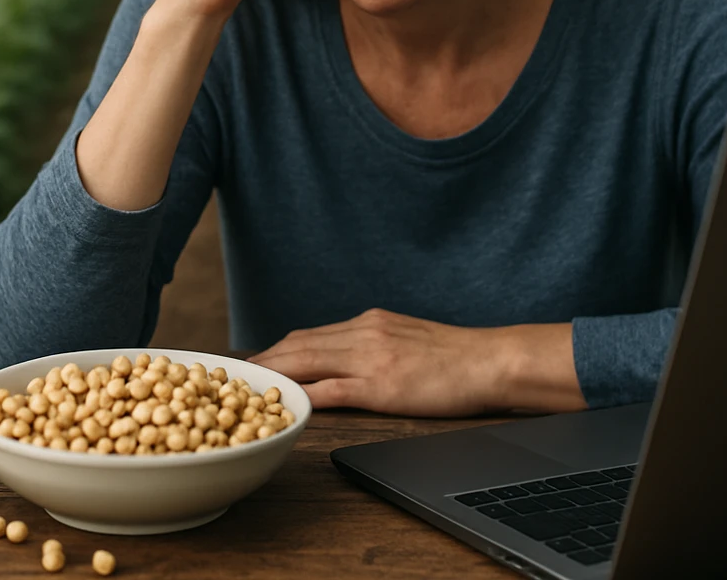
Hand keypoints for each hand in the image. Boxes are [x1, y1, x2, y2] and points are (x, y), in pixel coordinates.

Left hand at [247, 308, 588, 416]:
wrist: (490, 360)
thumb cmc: (457, 357)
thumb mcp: (408, 336)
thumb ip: (377, 342)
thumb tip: (350, 355)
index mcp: (370, 322)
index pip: (311, 333)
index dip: (279, 347)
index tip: (256, 359)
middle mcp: (364, 332)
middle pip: (300, 344)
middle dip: (265, 359)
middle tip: (236, 375)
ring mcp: (370, 358)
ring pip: (307, 361)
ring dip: (274, 374)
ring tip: (248, 388)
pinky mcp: (380, 385)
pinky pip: (331, 389)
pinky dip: (303, 395)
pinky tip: (285, 404)